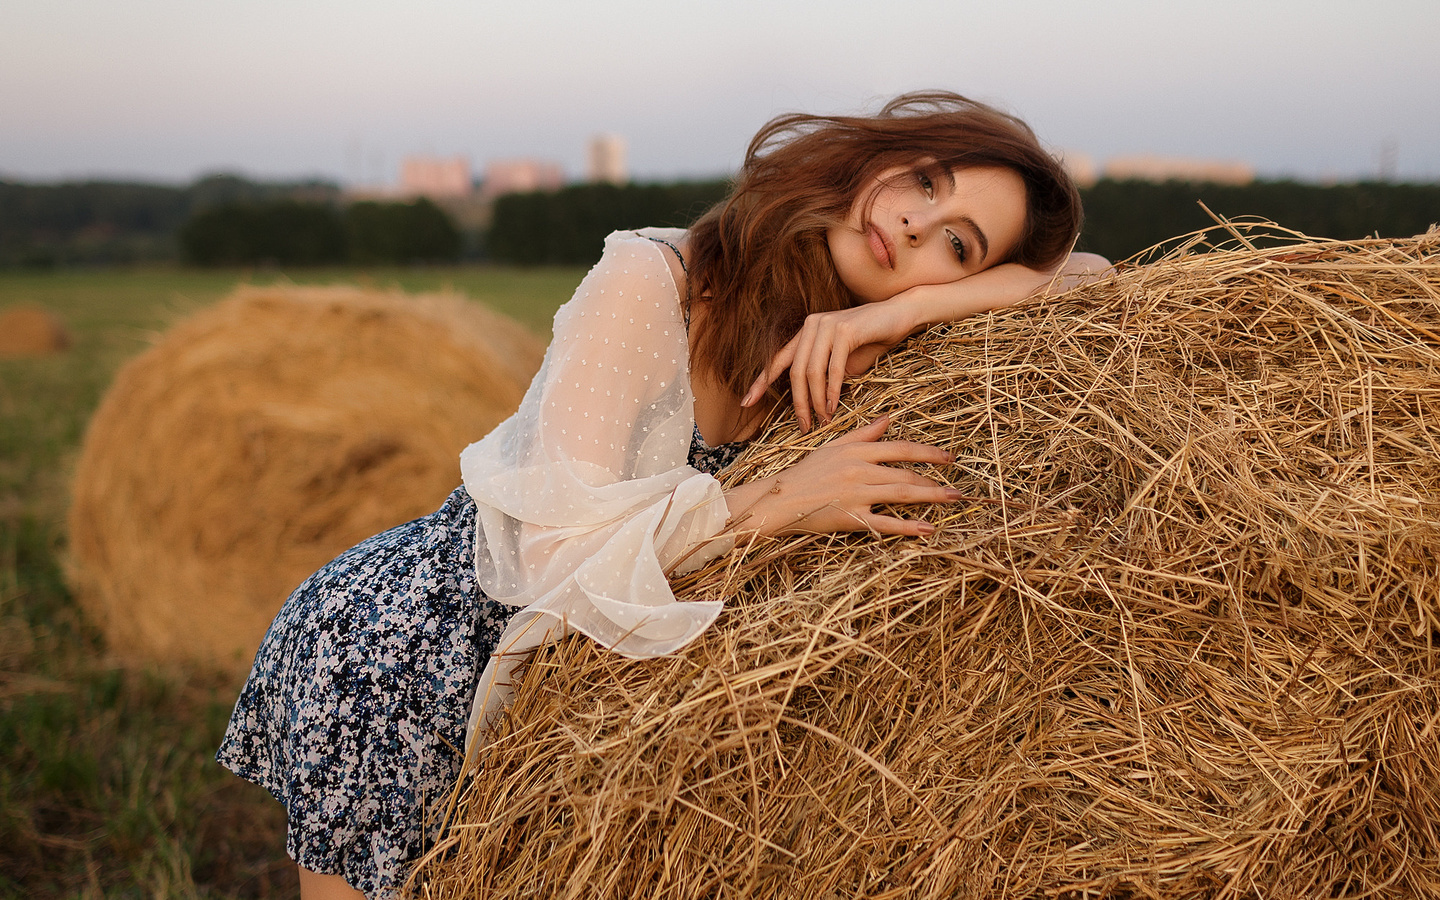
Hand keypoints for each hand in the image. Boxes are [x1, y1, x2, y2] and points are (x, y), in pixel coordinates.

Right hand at [723, 415, 958, 537]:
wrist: (779, 499)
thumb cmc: (806, 472)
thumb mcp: (834, 446)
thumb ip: (864, 433)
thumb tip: (889, 418)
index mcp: (857, 451)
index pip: (901, 449)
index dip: (928, 453)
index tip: (949, 458)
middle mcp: (860, 470)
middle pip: (906, 474)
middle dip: (935, 481)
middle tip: (959, 489)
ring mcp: (857, 494)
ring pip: (902, 494)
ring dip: (932, 497)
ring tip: (953, 500)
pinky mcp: (851, 517)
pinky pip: (885, 522)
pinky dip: (908, 527)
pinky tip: (928, 529)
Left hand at [740, 298, 919, 432]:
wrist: (900, 315)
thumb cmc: (871, 340)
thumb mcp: (841, 361)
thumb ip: (823, 374)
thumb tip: (812, 401)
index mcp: (805, 332)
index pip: (778, 360)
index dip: (760, 382)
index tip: (746, 403)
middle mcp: (811, 325)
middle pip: (795, 372)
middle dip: (798, 403)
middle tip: (804, 426)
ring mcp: (826, 325)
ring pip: (812, 372)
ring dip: (816, 401)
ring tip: (822, 420)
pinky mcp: (844, 329)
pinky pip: (833, 368)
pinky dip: (832, 391)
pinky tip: (833, 407)